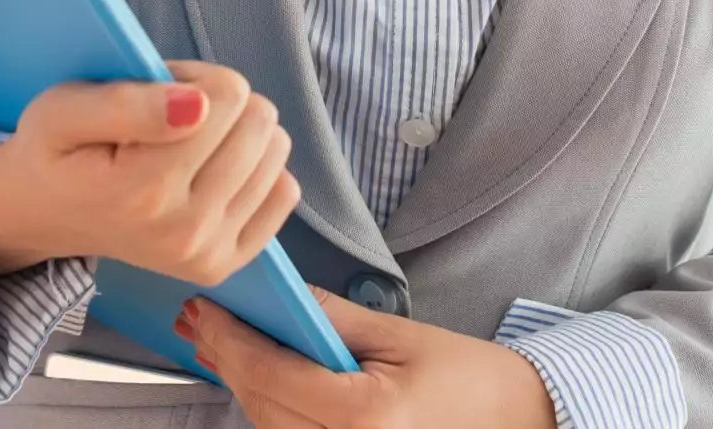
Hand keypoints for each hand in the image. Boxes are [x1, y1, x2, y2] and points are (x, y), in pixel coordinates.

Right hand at [0, 61, 299, 284]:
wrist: (45, 214)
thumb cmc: (55, 151)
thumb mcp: (61, 109)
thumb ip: (124, 103)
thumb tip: (200, 106)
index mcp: (143, 190)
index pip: (226, 96)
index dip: (193, 76)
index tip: (157, 91)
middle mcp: (183, 231)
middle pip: (258, 123)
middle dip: (218, 102)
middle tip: (171, 116)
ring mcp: (208, 253)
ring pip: (275, 152)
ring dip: (236, 132)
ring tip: (187, 142)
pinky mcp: (224, 264)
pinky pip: (284, 193)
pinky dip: (255, 169)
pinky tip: (213, 170)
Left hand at [178, 287, 557, 428]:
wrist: (515, 420)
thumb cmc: (465, 377)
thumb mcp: (396, 335)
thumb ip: (328, 318)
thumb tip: (273, 297)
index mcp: (363, 417)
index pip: (271, 373)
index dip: (229, 338)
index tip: (202, 307)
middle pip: (261, 404)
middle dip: (225, 359)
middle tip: (197, 321)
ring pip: (268, 426)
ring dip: (240, 383)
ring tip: (216, 344)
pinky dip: (269, 406)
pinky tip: (255, 377)